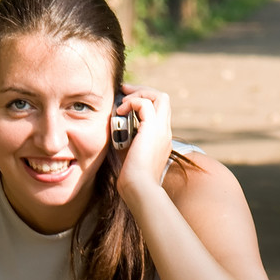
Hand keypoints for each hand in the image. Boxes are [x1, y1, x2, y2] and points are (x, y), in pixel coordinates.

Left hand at [114, 83, 172, 203]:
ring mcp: (162, 130)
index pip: (159, 112)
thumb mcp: (129, 155)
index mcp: (161, 140)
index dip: (144, 102)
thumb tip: (115, 129)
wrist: (139, 189)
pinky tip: (120, 112)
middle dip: (143, 91)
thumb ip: (126, 141)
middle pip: (163, 99)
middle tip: (124, 91)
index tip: (126, 103)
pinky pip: (144, 103)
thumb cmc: (131, 179)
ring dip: (139, 94)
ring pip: (159, 96)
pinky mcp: (153, 129)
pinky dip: (131, 103)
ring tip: (122, 101)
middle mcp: (165, 132)